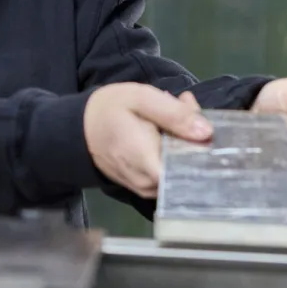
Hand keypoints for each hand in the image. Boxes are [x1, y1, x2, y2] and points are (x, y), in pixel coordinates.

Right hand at [84, 83, 211, 198]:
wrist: (80, 128)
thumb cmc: (108, 110)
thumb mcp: (141, 98)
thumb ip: (174, 113)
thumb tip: (207, 132)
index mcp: (147, 161)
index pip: (190, 173)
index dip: (204, 151)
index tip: (203, 125)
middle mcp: (148, 183)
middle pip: (189, 168)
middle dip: (195, 139)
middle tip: (185, 108)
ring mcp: (146, 189)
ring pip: (182, 171)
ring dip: (185, 145)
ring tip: (174, 117)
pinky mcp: (145, 188)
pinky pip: (170, 173)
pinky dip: (175, 153)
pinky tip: (166, 131)